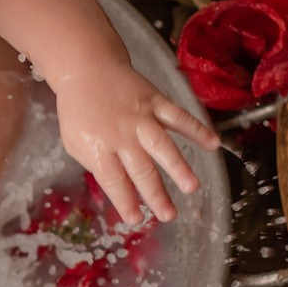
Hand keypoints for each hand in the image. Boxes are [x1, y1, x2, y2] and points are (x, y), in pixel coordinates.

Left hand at [51, 62, 220, 224]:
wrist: (87, 68)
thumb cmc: (80, 110)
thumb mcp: (74, 142)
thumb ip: (95, 164)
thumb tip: (119, 188)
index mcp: (98, 146)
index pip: (113, 180)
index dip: (125, 201)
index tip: (136, 219)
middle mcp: (121, 133)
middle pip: (141, 168)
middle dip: (155, 194)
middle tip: (168, 215)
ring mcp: (141, 116)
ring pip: (163, 144)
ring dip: (179, 167)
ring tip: (191, 187)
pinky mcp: (156, 101)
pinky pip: (179, 116)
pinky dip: (197, 129)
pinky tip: (213, 144)